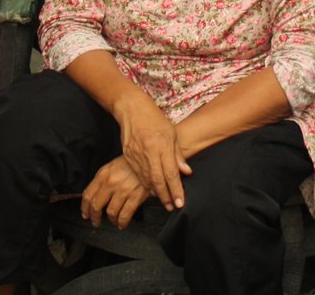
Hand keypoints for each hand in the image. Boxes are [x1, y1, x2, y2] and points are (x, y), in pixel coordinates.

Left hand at [81, 156, 151, 228]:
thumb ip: (102, 180)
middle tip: (95, 221)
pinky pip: (125, 215)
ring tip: (113, 221)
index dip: (84, 208)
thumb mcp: (112, 167)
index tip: (85, 214)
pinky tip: (122, 223)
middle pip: (96, 206)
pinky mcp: (135, 196)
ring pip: (111, 212)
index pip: (88, 195)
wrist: (148, 159)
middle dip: (94, 217)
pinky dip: (122, 222)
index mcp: (103, 175)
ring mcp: (123, 190)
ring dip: (111, 220)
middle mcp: (111, 183)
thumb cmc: (130, 163)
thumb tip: (95, 196)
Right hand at [112, 92, 189, 209]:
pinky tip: (151, 189)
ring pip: (146, 180)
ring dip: (156, 193)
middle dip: (166, 196)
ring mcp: (136, 155)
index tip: (180, 202)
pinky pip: (138, 175)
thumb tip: (187, 172)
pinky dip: (145, 184)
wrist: (131, 109)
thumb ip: (178, 155)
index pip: (170, 173)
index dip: (175, 190)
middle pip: (157, 181)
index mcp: (161, 146)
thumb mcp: (171, 133)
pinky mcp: (127, 156)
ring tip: (164, 201)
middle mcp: (148, 153)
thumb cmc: (154, 119)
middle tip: (172, 206)